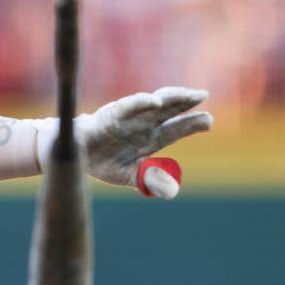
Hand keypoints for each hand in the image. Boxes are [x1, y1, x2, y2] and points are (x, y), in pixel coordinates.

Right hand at [33, 86, 212, 198]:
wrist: (75, 155)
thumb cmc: (103, 161)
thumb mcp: (129, 175)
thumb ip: (149, 180)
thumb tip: (172, 189)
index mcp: (150, 139)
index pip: (175, 129)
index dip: (192, 123)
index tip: (209, 120)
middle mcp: (143, 124)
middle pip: (170, 110)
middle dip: (186, 103)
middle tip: (204, 95)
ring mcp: (128, 117)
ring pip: (153, 103)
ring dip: (170, 98)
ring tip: (187, 95)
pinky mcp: (111, 114)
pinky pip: (128, 106)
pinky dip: (142, 102)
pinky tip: (155, 101)